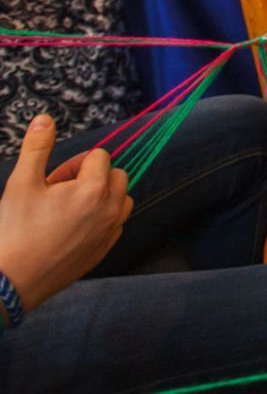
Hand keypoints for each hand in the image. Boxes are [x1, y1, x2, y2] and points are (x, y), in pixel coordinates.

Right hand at [0, 115, 132, 311]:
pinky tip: (71, 228)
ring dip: (102, 196)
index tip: (53, 180)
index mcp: (93, 189)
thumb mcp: (22, 183)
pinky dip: (101, 218)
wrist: (10, 281)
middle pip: (117, 174)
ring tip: (67, 208)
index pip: (100, 156)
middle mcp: (109, 209)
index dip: (75, 163)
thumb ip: (37, 147)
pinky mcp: (105, 249)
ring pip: (122, 199)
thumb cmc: (15, 230)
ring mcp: (110, 232)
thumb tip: (45, 118)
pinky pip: (115, 223)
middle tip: (58, 193)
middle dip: (91, 176)